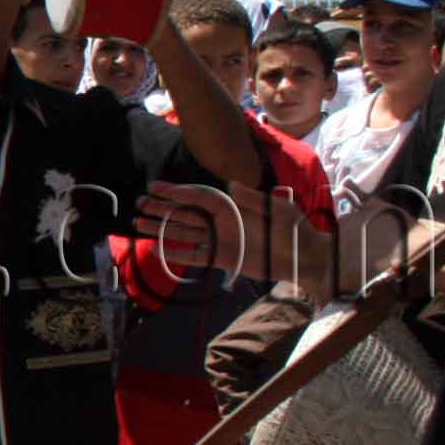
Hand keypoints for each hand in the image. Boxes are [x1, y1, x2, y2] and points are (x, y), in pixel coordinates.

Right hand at [132, 180, 331, 290]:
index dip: (178, 192)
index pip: (199, 197)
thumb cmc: (296, 230)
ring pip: (185, 233)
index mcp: (233, 206)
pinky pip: (196, 256)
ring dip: (163, 229)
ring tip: (139, 226)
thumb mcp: (279, 210)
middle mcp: (222, 221)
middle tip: (139, 204)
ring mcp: (221, 240)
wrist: (306, 258)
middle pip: (186, 213)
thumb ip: (255, 199)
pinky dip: (178, 254)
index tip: (156, 188)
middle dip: (162, 208)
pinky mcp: (223, 259)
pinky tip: (159, 251)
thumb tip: (231, 185)